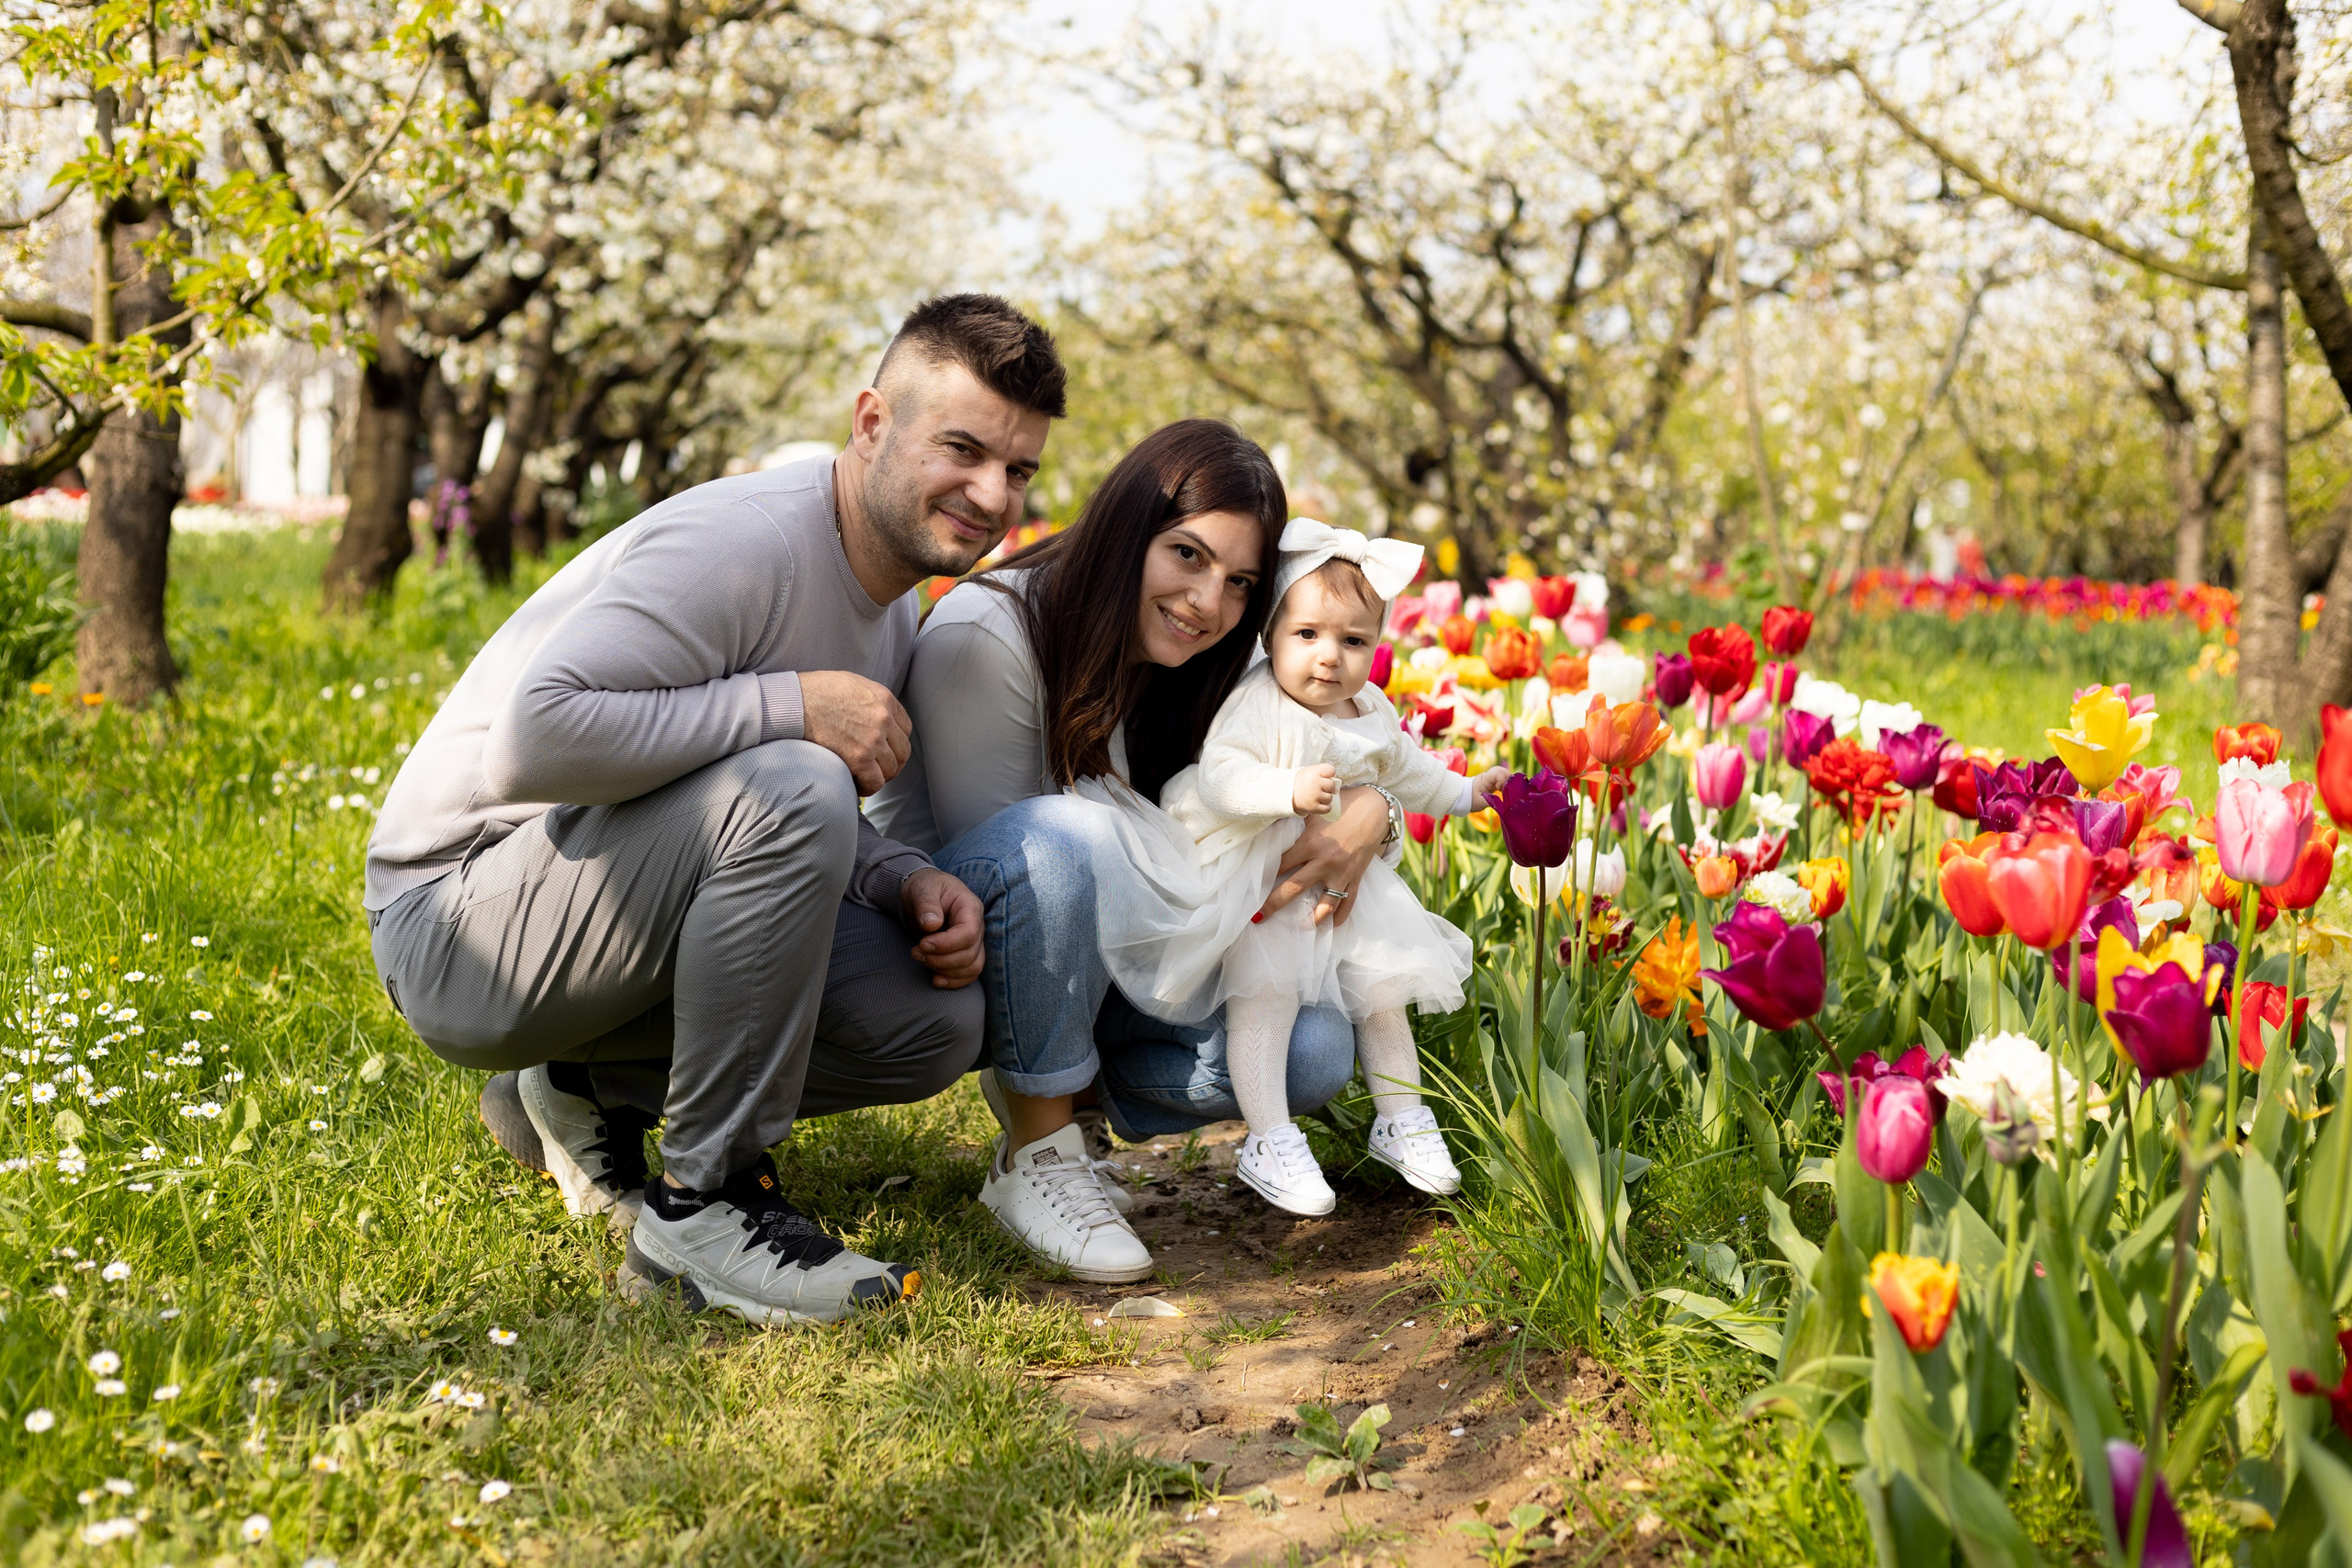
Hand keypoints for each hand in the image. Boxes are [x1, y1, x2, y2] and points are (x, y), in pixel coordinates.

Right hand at [800, 670, 911, 792]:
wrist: (794, 701)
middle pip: (902, 751)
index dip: (895, 743)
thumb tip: (873, 716)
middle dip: (892, 763)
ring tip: (864, 778)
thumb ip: (870, 701)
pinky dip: (868, 787)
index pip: (905, 729)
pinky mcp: (858, 758)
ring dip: (879, 776)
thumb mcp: (852, 684)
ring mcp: (873, 740)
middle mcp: (883, 719)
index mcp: (884, 699)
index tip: (885, 750)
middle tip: (877, 768)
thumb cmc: (815, 691)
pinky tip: (857, 785)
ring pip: (891, 769)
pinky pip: (875, 782)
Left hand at [900, 867, 983, 988]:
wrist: (924, 893)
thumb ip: (926, 903)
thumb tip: (932, 925)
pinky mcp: (966, 953)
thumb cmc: (925, 886)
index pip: (968, 933)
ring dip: (945, 970)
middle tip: (916, 951)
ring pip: (972, 967)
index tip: (923, 944)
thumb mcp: (922, 888)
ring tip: (920, 958)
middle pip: (970, 954)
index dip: (947, 944)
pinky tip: (935, 980)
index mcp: (970, 907)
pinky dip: (954, 981)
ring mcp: (974, 941)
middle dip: (940, 959)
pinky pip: (969, 973)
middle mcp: (977, 926)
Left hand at [1262, 785, 1384, 927]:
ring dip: (1312, 919)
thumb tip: (1270, 824)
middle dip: (1274, 904)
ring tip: (1301, 928)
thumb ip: (1294, 821)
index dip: (1265, 874)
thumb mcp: (1315, 812)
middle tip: (1259, 918)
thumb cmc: (1342, 806)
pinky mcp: (1356, 877)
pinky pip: (1349, 902)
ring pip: (1325, 904)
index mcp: (1311, 843)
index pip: (1282, 863)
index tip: (1251, 886)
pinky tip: (1333, 925)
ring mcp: (1342, 873)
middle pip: (1294, 888)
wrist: (1376, 808)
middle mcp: (1325, 861)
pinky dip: (1341, 916)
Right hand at [1292, 763, 1338, 815]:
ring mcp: (1314, 796)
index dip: (1329, 774)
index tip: (1322, 776)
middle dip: (1328, 787)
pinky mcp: (1313, 807)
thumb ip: (1324, 773)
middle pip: (1332, 785)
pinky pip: (1328, 808)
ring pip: (1330, 798)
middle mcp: (1315, 783)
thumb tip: (1337, 784)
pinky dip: (1325, 807)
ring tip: (1316, 796)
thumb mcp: (1311, 771)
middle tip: (1319, 788)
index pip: (1331, 770)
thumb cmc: (1304, 782)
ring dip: (1325, 798)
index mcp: (1314, 772)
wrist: (1288, 794)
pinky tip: (1318, 803)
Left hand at [1465, 766, 1508, 805]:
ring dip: (1507, 780)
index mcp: (1485, 779)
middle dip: (1507, 779)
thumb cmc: (1470, 799)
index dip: (1502, 780)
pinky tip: (1504, 789)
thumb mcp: (1481, 802)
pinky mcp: (1493, 781)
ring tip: (1506, 789)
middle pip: (1502, 771)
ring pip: (1503, 773)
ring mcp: (1491, 777)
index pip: (1497, 773)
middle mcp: (1489, 776)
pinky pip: (1502, 777)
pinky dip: (1506, 782)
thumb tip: (1503, 803)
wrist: (1462, 797)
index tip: (1499, 789)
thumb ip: (1492, 801)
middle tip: (1506, 789)